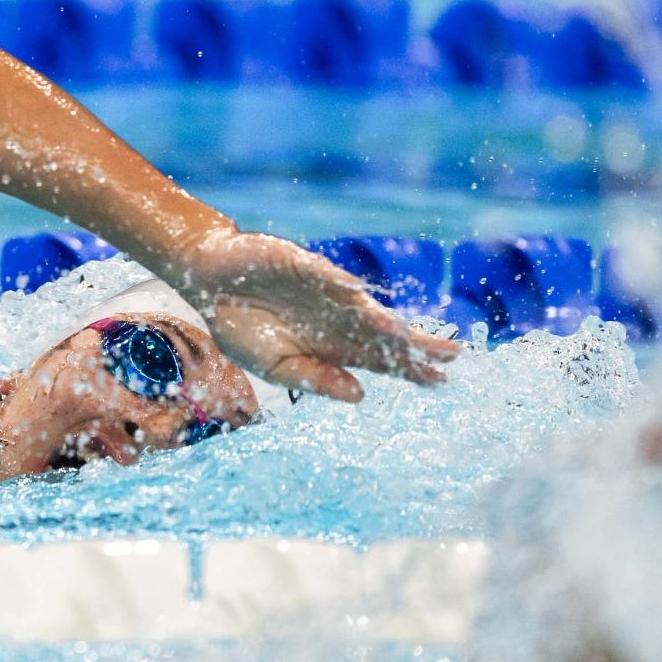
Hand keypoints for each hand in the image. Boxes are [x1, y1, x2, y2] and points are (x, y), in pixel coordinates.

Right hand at [181, 229, 458, 401]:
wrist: (210, 284)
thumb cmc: (243, 328)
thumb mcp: (276, 367)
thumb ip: (315, 380)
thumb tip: (360, 395)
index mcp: (333, 347)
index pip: (381, 361)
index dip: (410, 370)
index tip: (440, 382)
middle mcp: (338, 319)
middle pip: (384, 335)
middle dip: (416, 345)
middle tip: (452, 356)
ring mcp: (324, 291)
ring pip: (363, 308)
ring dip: (386, 322)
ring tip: (411, 335)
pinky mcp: (302, 266)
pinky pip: (323, 275)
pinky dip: (338, 284)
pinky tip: (357, 295)